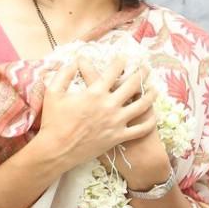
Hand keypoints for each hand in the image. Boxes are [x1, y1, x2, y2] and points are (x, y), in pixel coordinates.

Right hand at [37, 59, 157, 172]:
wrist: (56, 150)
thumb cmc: (53, 121)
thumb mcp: (52, 92)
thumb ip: (63, 74)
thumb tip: (73, 62)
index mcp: (95, 93)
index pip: (113, 71)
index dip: (121, 61)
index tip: (125, 57)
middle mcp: (109, 105)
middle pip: (132, 85)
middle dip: (141, 73)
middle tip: (146, 68)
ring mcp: (116, 122)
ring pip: (142, 105)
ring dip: (151, 95)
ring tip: (155, 89)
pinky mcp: (118, 137)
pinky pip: (140, 130)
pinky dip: (149, 122)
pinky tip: (153, 115)